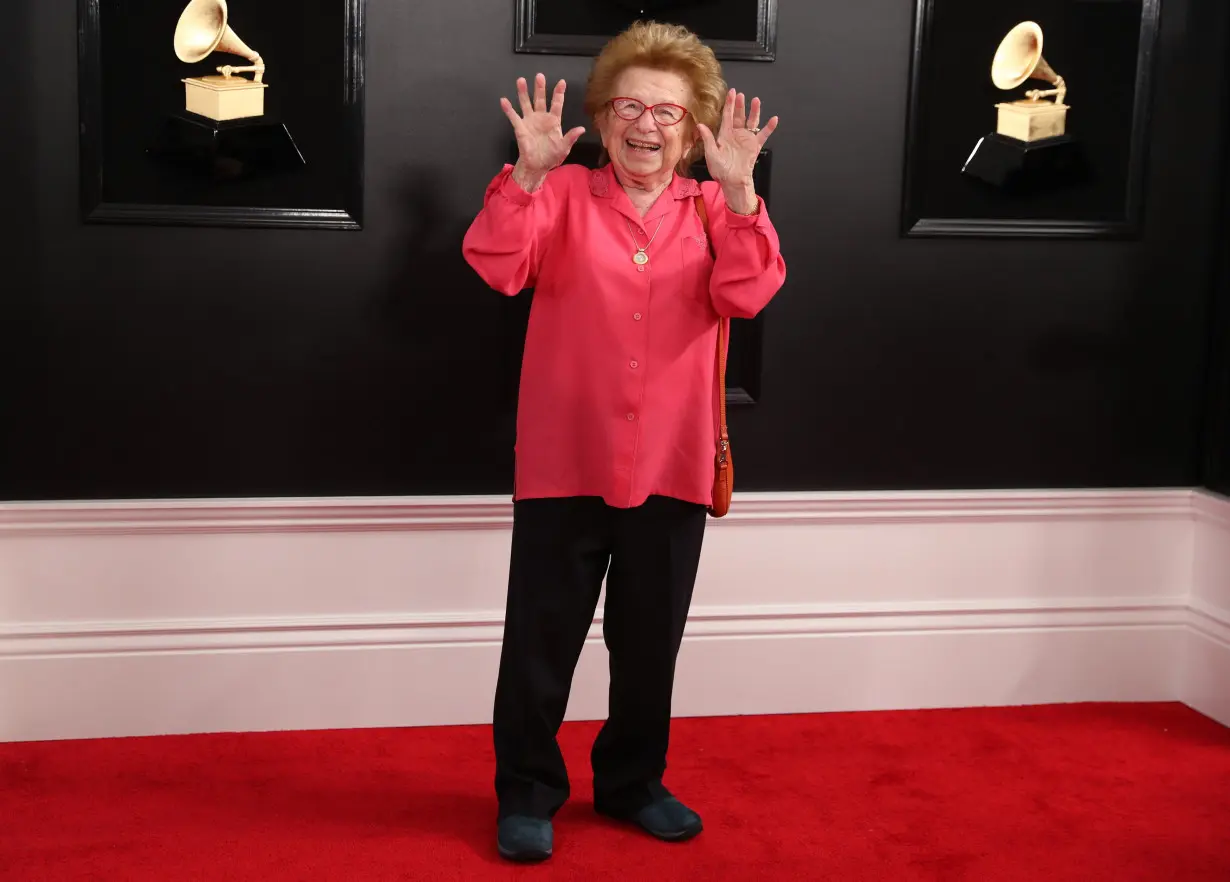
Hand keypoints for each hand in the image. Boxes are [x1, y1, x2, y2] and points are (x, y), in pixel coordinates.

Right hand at [501, 74, 585, 185]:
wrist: (537, 166)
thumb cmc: (551, 157)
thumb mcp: (564, 147)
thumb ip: (571, 137)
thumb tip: (581, 129)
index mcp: (553, 121)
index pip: (556, 104)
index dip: (559, 93)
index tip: (562, 82)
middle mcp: (541, 118)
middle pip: (540, 99)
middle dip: (540, 88)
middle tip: (540, 76)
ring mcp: (530, 121)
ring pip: (526, 103)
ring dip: (523, 92)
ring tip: (521, 80)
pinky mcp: (520, 128)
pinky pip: (513, 117)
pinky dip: (508, 109)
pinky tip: (504, 101)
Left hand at [695, 90, 777, 211]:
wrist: (732, 181)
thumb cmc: (720, 170)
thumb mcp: (711, 154)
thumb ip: (708, 139)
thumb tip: (700, 125)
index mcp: (725, 135)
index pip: (727, 116)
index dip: (729, 104)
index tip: (731, 92)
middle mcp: (736, 134)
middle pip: (739, 116)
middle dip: (740, 105)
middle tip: (741, 95)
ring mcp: (747, 139)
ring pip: (752, 121)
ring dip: (754, 111)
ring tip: (756, 101)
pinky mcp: (755, 145)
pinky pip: (763, 135)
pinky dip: (769, 127)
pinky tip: (774, 119)